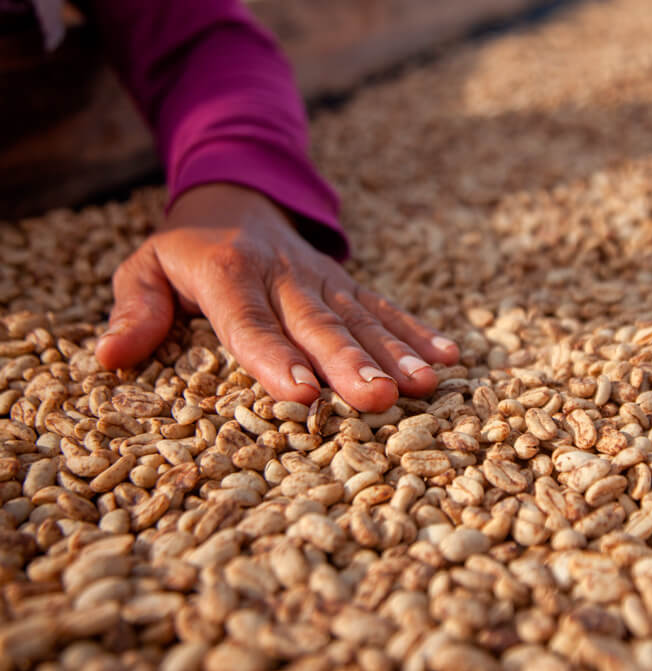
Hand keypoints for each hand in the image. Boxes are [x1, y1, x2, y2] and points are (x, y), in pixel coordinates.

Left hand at [95, 183, 458, 411]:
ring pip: (362, 318)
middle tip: (379, 398)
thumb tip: (109, 358)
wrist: (238, 197)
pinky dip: (417, 331)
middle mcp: (284, 277)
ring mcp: (324, 281)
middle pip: (320, 325)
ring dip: (395, 353)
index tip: (303, 394)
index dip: (277, 359)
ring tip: (424, 385)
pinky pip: (385, 307)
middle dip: (352, 363)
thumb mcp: (144, 269)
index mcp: (230, 276)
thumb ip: (135, 309)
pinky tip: (448, 357)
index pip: (252, 323)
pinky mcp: (348, 284)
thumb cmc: (186, 251)